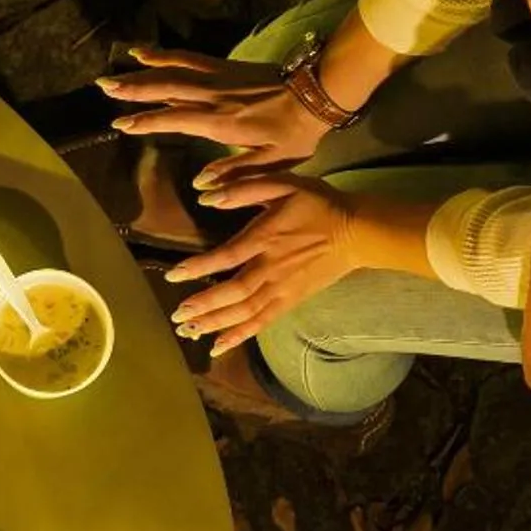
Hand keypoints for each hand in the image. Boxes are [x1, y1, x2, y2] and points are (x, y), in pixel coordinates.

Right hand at [99, 46, 331, 174]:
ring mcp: (219, 78)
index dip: (147, 122)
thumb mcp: (271, 162)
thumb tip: (200, 186)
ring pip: (174, 71)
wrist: (317, 93)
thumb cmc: (296, 133)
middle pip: (167, 89)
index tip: (121, 124)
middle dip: (133, 90)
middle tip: (104, 87)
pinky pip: (190, 58)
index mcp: (223, 122)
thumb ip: (235, 173)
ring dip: (142, 71)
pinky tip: (147, 53)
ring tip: (116, 70)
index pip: (177, 120)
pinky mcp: (225, 67)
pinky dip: (166, 55)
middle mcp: (215, 97)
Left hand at [161, 173, 359, 357]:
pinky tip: (218, 347)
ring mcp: (282, 289)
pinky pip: (262, 322)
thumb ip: (245, 189)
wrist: (357, 232)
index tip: (173, 275)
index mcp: (266, 238)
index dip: (199, 267)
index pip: (227, 256)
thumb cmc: (318, 204)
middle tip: (177, 316)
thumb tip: (207, 198)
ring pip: (245, 312)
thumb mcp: (284, 183)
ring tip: (188, 332)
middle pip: (233, 293)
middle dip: (203, 306)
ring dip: (215, 324)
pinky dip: (239, 336)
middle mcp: (271, 268)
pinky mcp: (291, 301)